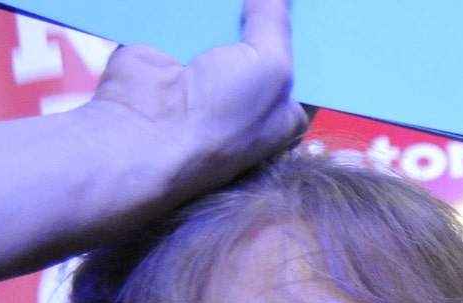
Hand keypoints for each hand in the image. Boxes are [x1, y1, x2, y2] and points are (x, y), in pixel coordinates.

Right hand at [88, 0, 307, 195]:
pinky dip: (193, 4)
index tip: (319, 6)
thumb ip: (275, 23)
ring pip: (223, 25)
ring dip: (230, 4)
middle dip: (271, 11)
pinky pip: (185, 18)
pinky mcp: (168, 56)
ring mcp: (206, 75)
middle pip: (264, 40)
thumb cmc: (223, 114)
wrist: (143, 131)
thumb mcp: (271, 66)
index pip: (306, 67)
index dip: (311, 35)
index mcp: (283, 111)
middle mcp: (247, 95)